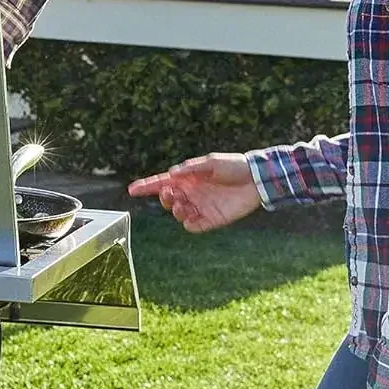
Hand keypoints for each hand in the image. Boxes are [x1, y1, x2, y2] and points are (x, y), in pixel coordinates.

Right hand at [127, 152, 261, 232]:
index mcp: (187, 178)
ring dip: (175, 210)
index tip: (131, 190)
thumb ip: (191, 169)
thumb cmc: (233, 166)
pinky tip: (190, 218)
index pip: (161, 182)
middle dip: (163, 198)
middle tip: (170, 194)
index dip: (145, 186)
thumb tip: (171, 174)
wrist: (256, 180)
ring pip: (178, 213)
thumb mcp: (211, 162)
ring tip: (181, 205)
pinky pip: (194, 226)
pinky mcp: (213, 219)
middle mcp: (191, 193)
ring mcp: (201, 207)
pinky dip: (188, 224)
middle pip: (167, 199)